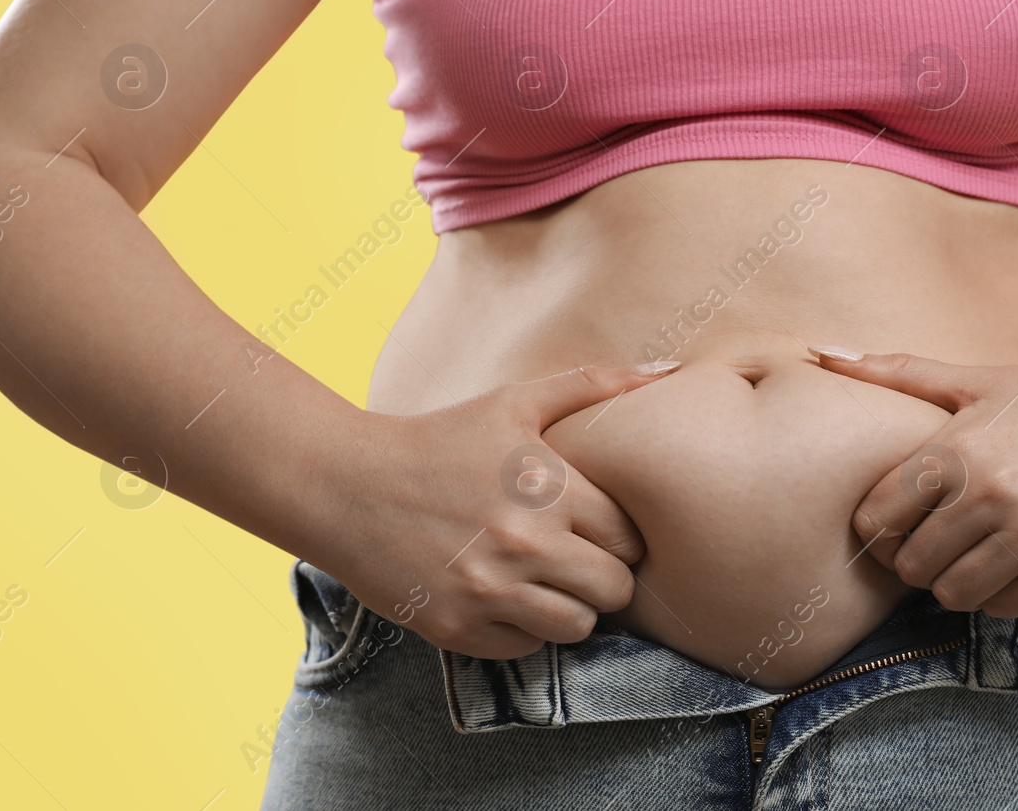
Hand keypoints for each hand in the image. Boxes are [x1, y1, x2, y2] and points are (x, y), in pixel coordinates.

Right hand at [308, 361, 680, 658]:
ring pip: (578, 627)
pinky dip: (523, 628)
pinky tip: (502, 595)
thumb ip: (593, 385)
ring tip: (545, 580)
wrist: (347, 485)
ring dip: (569, 608)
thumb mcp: (514, 401)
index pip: (629, 538)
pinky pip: (526, 646)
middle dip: (603, 576)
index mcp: (549, 488)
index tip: (597, 528)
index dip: (619, 536)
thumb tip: (670, 370)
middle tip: (577, 559)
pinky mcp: (458, 627)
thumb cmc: (440, 438)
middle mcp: (525, 542)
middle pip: (614, 590)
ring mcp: (490, 590)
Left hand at [810, 348, 1017, 617]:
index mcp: (959, 448)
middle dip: (915, 555)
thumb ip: (897, 372)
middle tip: (938, 535)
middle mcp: (992, 495)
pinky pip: (1002, 606)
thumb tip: (818, 352)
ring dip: (954, 579)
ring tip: (974, 548)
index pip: (877, 518)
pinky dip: (999, 592)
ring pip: (951, 593)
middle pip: (910, 564)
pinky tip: (1014, 558)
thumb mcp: (980, 379)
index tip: (900, 516)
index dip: (880, 524)